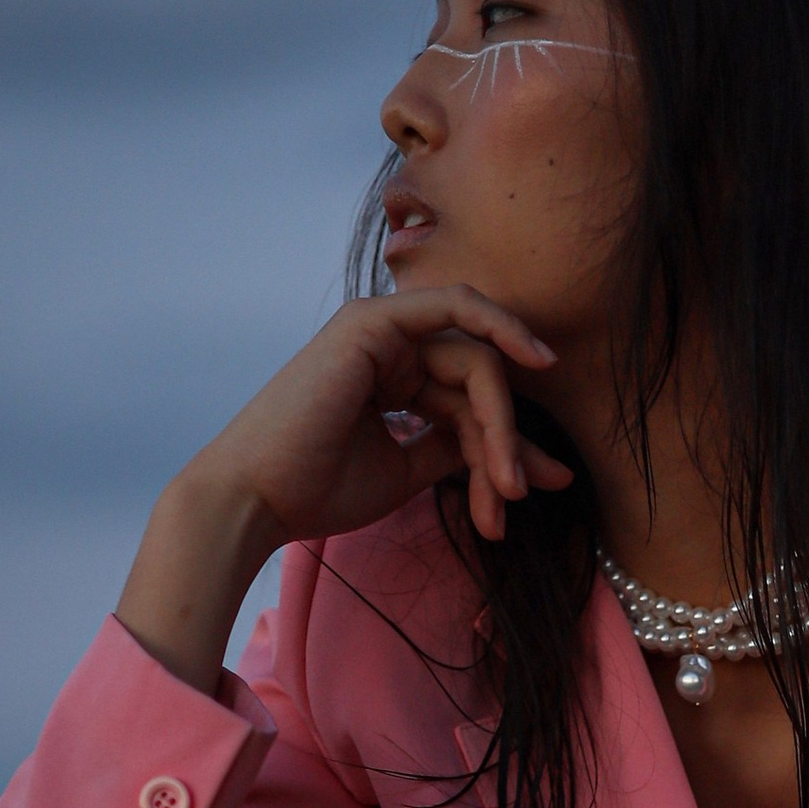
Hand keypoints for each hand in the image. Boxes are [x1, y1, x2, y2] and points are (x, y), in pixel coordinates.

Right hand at [117, 289, 572, 690]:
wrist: (260, 498)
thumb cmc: (319, 490)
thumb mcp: (405, 470)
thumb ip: (452, 447)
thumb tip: (512, 454)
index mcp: (392, 378)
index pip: (470, 400)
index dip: (510, 444)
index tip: (549, 487)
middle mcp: (388, 347)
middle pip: (480, 382)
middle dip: (510, 440)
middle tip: (521, 496)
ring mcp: (381, 330)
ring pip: (476, 364)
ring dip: (501, 427)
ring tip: (506, 487)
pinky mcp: (375, 324)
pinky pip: (456, 309)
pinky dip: (500, 326)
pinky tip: (537, 359)